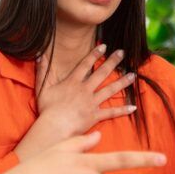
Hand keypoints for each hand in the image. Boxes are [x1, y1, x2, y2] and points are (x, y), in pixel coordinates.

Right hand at [14, 44, 136, 160]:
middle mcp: (85, 90)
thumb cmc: (47, 109)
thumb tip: (40, 55)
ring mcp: (92, 103)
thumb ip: (42, 71)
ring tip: (133, 75)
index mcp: (73, 82)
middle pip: (101, 73)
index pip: (85, 65)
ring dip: (122, 82)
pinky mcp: (95, 116)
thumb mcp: (42, 87)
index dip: (95, 54)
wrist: (54, 127)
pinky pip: (111, 112)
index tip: (104, 46)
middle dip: (113, 62)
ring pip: (110, 90)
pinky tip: (133, 106)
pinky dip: (122, 110)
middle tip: (123, 53)